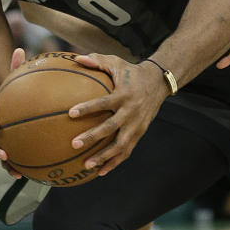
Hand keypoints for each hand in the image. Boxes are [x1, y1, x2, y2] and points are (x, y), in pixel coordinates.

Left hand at [67, 53, 169, 176]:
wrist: (158, 83)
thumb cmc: (131, 72)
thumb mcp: (116, 62)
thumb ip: (97, 60)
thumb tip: (76, 58)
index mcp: (124, 94)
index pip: (104, 102)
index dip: (88, 108)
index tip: (71, 113)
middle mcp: (131, 111)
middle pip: (111, 128)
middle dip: (93, 137)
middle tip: (74, 144)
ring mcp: (137, 125)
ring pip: (120, 145)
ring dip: (104, 156)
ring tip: (86, 165)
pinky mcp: (140, 133)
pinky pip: (127, 151)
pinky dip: (114, 162)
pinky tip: (100, 172)